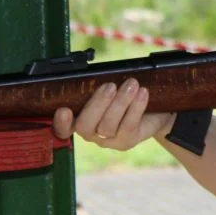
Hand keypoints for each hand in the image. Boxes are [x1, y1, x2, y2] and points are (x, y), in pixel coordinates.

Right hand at [52, 78, 173, 150]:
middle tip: (109, 86)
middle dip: (96, 104)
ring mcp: (108, 140)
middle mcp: (91, 133)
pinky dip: (136, 107)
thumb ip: (101, 86)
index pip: (63, 128)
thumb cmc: (126, 96)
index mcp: (80, 119)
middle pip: (84, 126)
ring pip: (107, 126)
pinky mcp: (126, 141)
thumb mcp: (112, 89)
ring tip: (132, 84)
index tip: (63, 110)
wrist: (155, 110)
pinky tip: (142, 93)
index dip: (61, 123)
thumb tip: (99, 73)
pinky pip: (128, 126)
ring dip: (120, 102)